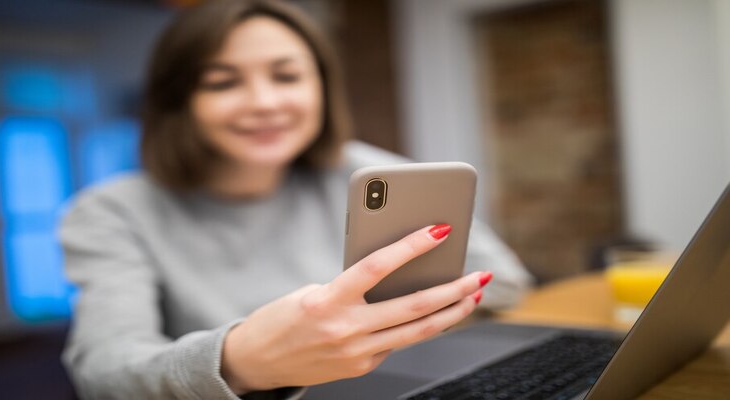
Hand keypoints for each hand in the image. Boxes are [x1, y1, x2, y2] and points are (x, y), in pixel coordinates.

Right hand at [220, 224, 491, 393]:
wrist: (255, 363)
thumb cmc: (281, 318)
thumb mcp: (312, 292)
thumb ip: (352, 286)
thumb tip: (396, 277)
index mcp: (328, 301)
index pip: (378, 267)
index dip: (412, 246)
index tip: (440, 229)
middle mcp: (346, 330)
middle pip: (413, 307)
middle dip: (454, 289)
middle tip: (479, 274)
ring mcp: (357, 353)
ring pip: (417, 332)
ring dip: (451, 313)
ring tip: (473, 295)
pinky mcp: (362, 367)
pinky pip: (397, 342)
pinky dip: (417, 325)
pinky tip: (433, 313)